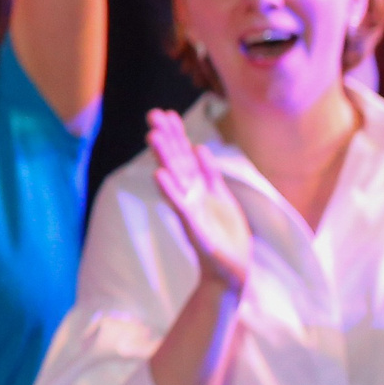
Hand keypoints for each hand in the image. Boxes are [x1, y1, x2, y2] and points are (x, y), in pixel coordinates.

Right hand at [149, 107, 249, 292]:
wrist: (232, 271)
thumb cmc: (227, 236)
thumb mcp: (223, 197)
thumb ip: (210, 174)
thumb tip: (199, 147)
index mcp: (201, 187)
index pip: (186, 154)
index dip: (177, 134)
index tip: (166, 113)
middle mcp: (192, 195)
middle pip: (177, 161)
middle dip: (167, 138)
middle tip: (152, 114)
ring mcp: (191, 209)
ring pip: (176, 178)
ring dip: (164, 157)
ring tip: (152, 136)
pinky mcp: (193, 227)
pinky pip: (179, 205)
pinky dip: (169, 190)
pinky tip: (159, 176)